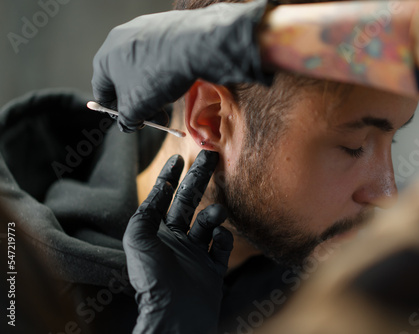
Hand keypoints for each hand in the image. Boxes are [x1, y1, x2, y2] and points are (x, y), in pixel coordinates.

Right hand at [92, 0, 272, 132]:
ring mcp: (144, 33)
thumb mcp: (135, 107)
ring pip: (144, 70)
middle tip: (156, 118)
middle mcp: (121, 41)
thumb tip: (128, 123)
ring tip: (168, 104)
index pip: (102, 92)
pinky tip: (178, 82)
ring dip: (154, 92)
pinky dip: (166, 73)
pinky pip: (161, 57)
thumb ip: (127, 119)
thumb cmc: (157, 75)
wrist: (194, 45)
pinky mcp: (166, 30)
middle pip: (125, 81)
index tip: (132, 122)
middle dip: (140, 104)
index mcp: (105, 59)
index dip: (116, 112)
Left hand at [123, 150, 232, 333]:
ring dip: (214, 214)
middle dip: (199, 177)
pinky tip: (219, 235)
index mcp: (158, 233)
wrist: (175, 314)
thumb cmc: (152, 277)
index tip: (178, 157)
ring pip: (209, 223)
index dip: (170, 176)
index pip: (164, 197)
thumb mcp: (137, 239)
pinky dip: (223, 237)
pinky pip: (222, 246)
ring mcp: (196, 253)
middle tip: (211, 156)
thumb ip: (146, 212)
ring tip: (217, 213)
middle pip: (190, 201)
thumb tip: (158, 191)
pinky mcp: (213, 268)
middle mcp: (177, 240)